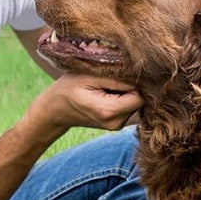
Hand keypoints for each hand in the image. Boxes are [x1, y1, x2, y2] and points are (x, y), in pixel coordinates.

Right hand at [28, 72, 142, 132]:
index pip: (141, 96)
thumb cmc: (69, 87)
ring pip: (136, 102)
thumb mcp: (90, 76)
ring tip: (106, 87)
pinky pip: (130, 105)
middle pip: (140, 99)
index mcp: (110, 112)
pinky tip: (108, 93)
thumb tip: (145, 77)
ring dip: (126, 91)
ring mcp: (118, 125)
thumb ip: (118, 78)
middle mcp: (117, 123)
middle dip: (131, 86)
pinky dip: (123, 97)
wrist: (55, 109)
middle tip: (110, 80)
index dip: (136, 82)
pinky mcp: (119, 122)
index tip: (122, 74)